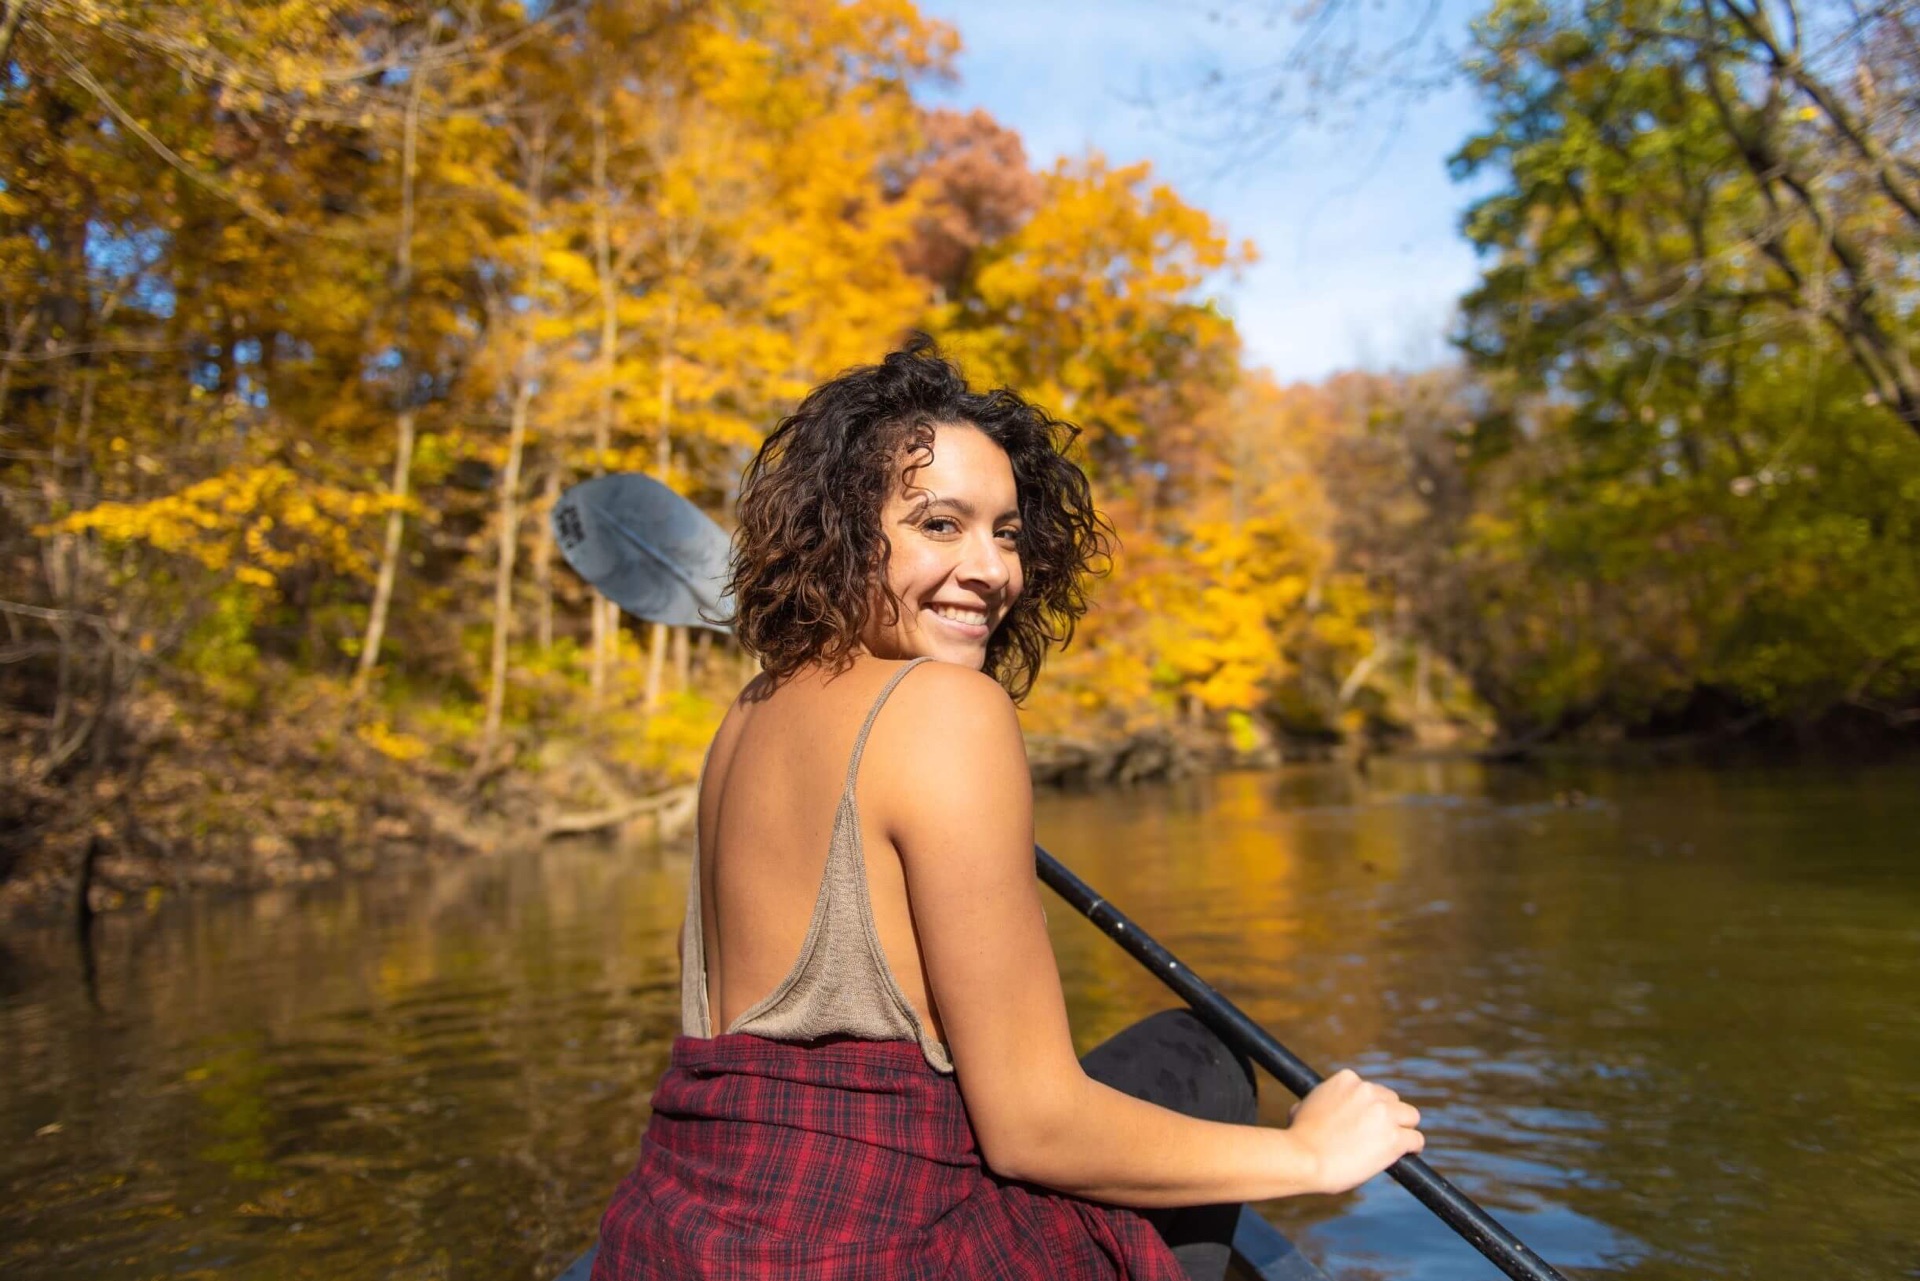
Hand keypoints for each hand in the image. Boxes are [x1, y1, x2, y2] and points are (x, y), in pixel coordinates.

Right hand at [1285, 1068, 1424, 1194]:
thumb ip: (1320, 1102)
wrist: (1303, 1158)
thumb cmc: (1299, 1138)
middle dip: (1388, 1117)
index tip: (1365, 1121)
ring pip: (1410, 1116)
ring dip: (1404, 1129)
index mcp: (1347, 1079)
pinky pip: (1416, 1139)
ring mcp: (1384, 1113)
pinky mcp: (1395, 1138)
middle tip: (1378, 1136)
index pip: (1371, 1090)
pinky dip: (1413, 1148)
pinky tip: (1407, 1155)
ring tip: (1396, 1144)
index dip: (1370, 1107)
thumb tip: (1321, 1109)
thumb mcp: (1304, 1107)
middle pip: (1392, 1101)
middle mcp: (1368, 1091)